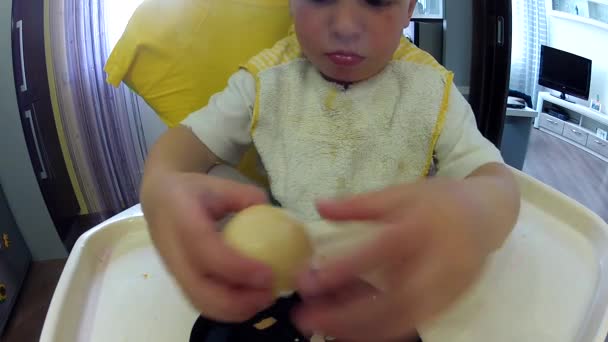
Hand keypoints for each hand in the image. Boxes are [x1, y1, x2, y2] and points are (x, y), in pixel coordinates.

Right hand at [141, 171, 274, 321]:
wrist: (157, 198)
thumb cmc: (192, 191)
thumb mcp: (219, 184)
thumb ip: (246, 197)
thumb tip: (275, 215)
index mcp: (181, 219)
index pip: (205, 250)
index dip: (236, 267)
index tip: (268, 274)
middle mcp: (172, 250)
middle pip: (199, 289)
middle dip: (237, 301)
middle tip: (270, 294)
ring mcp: (172, 269)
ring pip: (198, 301)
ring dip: (233, 310)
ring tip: (263, 300)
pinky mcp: (178, 280)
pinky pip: (200, 301)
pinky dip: (226, 309)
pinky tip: (250, 301)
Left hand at [294, 177, 505, 340]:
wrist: (488, 213)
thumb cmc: (438, 200)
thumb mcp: (399, 192)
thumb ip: (358, 203)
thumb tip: (318, 205)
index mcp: (420, 227)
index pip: (380, 250)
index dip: (344, 267)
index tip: (308, 280)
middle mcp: (435, 262)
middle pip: (394, 300)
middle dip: (348, 316)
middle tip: (307, 319)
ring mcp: (445, 288)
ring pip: (404, 320)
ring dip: (362, 331)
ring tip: (325, 330)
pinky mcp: (448, 303)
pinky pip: (412, 324)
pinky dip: (382, 332)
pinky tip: (352, 332)